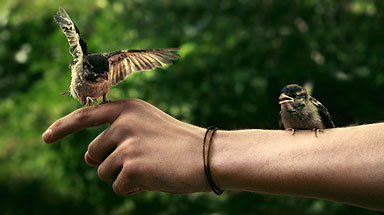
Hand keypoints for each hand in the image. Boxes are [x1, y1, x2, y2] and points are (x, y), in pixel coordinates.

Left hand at [42, 99, 207, 194]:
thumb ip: (119, 134)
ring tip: (152, 167)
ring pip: (104, 171)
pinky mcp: (131, 166)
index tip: (46, 137)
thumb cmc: (181, 143)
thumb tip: (89, 158)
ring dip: (123, 175)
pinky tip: (155, 177)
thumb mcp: (149, 127)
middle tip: (139, 161)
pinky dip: (134, 187)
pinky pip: (118, 186)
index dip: (63, 127)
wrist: (209, 155)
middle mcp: (123, 122)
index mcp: (129, 108)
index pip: (85, 115)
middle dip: (109, 162)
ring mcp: (126, 143)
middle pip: (94, 153)